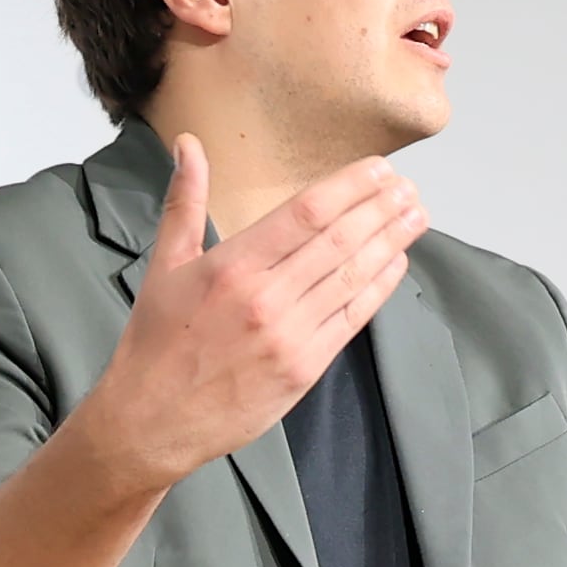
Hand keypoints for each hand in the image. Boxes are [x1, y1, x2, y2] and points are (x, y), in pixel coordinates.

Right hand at [73, 138, 427, 491]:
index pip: (306, 212)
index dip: (351, 186)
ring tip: (415, 216)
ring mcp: (289, 336)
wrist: (151, 420)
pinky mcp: (303, 369)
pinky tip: (396, 262)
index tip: (378, 168)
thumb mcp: (164, 265)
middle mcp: (265, 298)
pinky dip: (379, 287)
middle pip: (340, 240)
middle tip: (407, 188)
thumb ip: (185, 201)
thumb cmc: (156, 344)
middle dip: (381, 208)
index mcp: (231, 266)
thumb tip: (189, 145)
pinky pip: (352, 318)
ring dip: (391, 242)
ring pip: (353, 276)